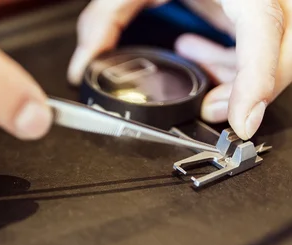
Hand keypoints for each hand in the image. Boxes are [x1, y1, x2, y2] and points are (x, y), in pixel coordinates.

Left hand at [69, 0, 291, 139]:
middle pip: (284, 54)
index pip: (263, 31)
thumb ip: (105, 16)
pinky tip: (194, 46)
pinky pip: (263, 44)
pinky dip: (232, 58)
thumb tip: (84, 63)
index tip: (241, 121)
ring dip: (235, 74)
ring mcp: (270, 0)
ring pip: (277, 54)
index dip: (255, 81)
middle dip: (245, 91)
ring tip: (189, 57)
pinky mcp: (258, 7)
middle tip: (205, 108)